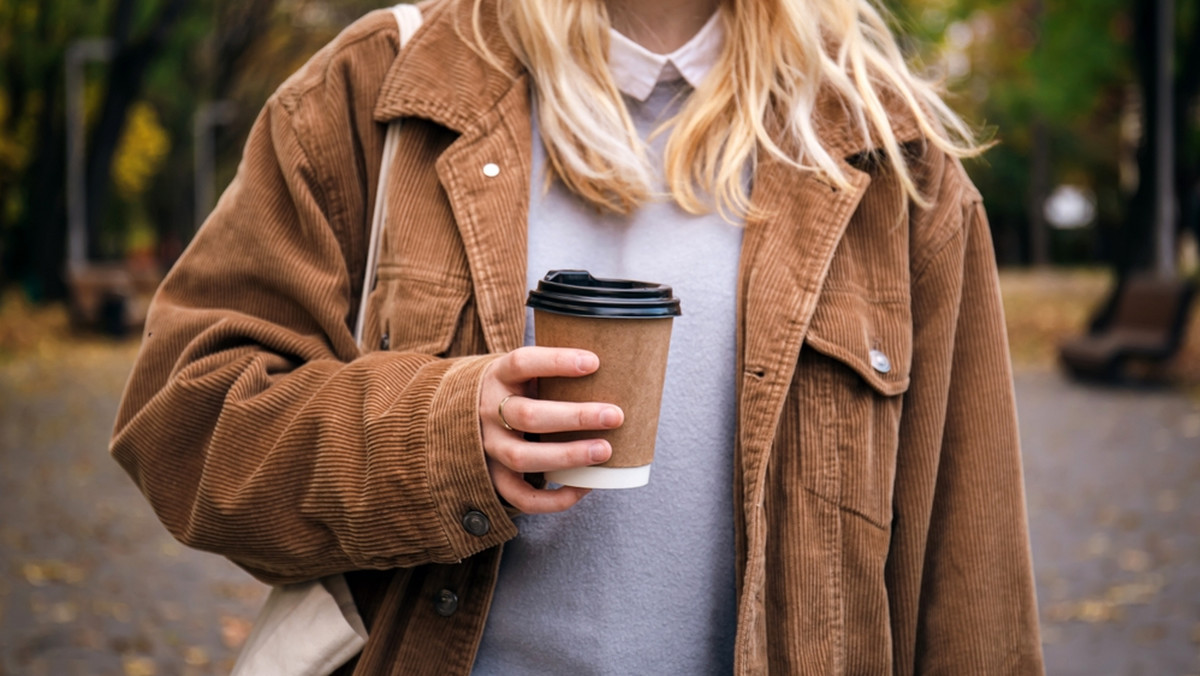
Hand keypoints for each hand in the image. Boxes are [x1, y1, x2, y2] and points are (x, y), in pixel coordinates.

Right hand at [479, 346, 623, 513]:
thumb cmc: (519, 388)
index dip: (556, 362)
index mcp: (499, 376)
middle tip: (615, 416)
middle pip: (527, 416)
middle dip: (574, 417)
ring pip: (522, 457)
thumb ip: (557, 369)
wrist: (474, 412)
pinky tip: (585, 487)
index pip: (522, 363)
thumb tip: (620, 364)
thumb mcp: (527, 371)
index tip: (594, 362)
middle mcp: (489, 411)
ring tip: (605, 451)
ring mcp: (489, 446)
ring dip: (567, 456)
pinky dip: (553, 499)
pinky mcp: (494, 476)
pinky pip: (520, 496)